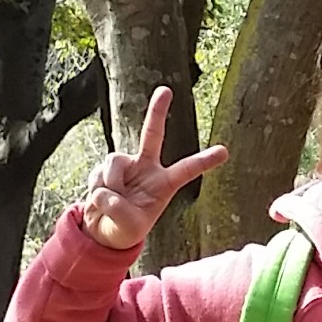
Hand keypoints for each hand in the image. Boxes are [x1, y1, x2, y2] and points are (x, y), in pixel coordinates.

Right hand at [81, 88, 227, 251]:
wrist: (104, 230)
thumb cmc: (126, 228)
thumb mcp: (130, 227)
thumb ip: (119, 210)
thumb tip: (103, 191)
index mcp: (164, 183)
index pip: (186, 169)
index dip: (204, 161)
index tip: (225, 151)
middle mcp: (146, 168)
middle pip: (152, 134)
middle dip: (157, 111)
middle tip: (166, 90)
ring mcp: (124, 165)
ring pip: (113, 164)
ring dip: (109, 185)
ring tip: (109, 205)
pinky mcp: (103, 169)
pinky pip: (97, 176)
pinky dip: (96, 192)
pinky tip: (99, 203)